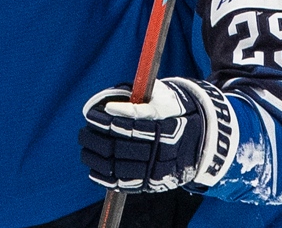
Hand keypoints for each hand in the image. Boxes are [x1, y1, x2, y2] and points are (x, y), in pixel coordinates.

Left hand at [79, 78, 236, 192]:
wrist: (198, 141)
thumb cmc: (172, 113)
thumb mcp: (163, 98)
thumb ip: (137, 99)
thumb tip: (108, 104)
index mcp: (164, 126)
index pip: (130, 124)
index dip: (108, 121)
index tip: (92, 115)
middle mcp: (161, 150)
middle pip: (121, 146)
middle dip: (97, 140)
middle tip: (83, 133)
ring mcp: (157, 168)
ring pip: (120, 166)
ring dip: (97, 158)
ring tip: (85, 149)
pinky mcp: (152, 183)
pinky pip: (126, 183)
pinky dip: (106, 178)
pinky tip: (93, 169)